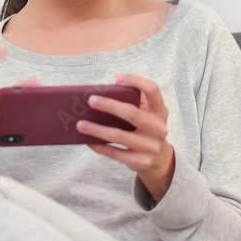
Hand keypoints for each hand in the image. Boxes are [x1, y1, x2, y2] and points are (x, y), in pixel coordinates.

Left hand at [76, 73, 175, 200]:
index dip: (136, 81)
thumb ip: (134, 101)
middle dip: (110, 106)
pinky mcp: (141, 161)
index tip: (117, 79)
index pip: (153, 89)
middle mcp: (159, 128)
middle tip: (90, 100)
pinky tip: (88, 141)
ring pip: (120, 136)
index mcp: (160, 110)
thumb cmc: (146, 129)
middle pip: (133, 113)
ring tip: (80, 124)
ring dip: (98, 129)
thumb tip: (102, 93)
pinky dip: (101, 147)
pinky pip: (116, 153)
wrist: (160, 159)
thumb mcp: (148, 114)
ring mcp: (151, 146)